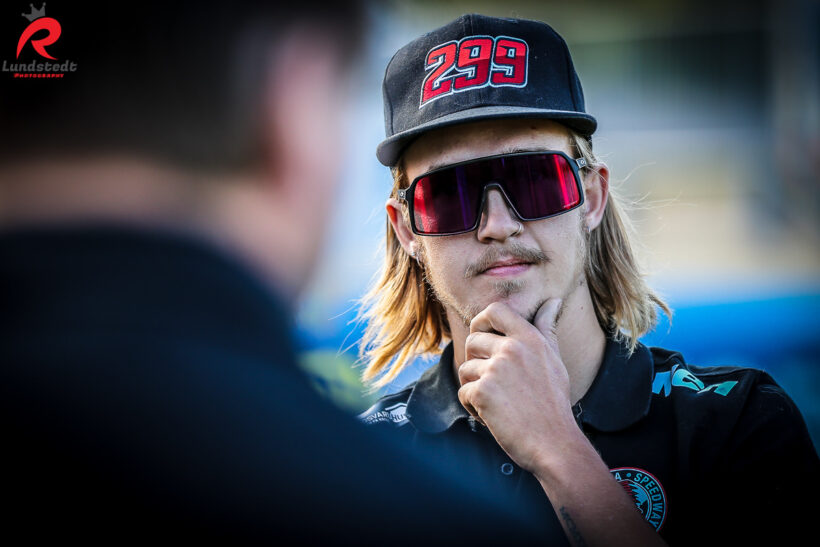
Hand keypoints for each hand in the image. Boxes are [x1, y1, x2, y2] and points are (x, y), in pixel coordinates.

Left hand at [457, 299, 580, 471]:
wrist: (555, 444)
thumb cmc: (554, 403)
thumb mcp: (554, 360)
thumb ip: (546, 329)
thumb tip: (553, 301)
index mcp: (530, 339)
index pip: (495, 310)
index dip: (481, 320)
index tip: (481, 335)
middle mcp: (512, 349)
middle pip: (473, 341)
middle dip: (476, 363)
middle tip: (493, 385)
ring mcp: (496, 370)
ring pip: (465, 369)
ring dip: (474, 388)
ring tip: (497, 404)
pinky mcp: (482, 392)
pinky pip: (463, 393)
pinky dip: (472, 408)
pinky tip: (492, 417)